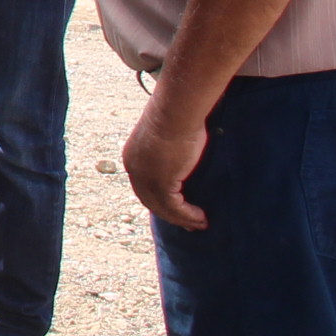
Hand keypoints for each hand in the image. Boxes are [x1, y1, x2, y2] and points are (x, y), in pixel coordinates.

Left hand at [122, 100, 212, 230]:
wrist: (176, 111)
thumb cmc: (178, 114)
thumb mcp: (169, 133)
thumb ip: (171, 146)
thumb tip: (187, 148)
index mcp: (133, 156)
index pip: (143, 185)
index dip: (158, 198)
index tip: (175, 207)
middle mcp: (135, 169)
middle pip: (150, 200)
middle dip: (169, 214)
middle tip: (188, 223)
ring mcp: (146, 177)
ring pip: (162, 208)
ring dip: (182, 219)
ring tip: (199, 224)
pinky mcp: (161, 183)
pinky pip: (174, 207)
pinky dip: (188, 216)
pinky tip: (201, 218)